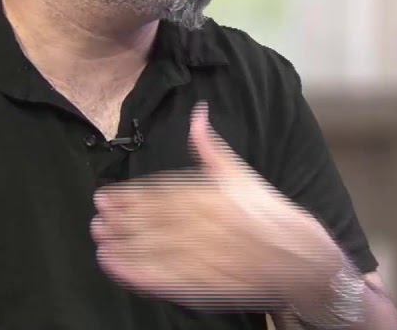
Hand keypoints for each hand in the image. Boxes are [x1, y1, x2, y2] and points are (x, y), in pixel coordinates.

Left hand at [90, 102, 345, 311]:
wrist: (301, 258)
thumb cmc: (268, 213)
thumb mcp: (241, 173)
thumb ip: (210, 146)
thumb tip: (198, 112)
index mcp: (213, 195)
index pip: (161, 195)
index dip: (129, 197)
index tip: (104, 197)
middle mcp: (208, 225)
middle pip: (154, 222)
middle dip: (121, 221)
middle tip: (96, 218)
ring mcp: (207, 256)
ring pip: (156, 250)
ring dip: (124, 246)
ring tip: (100, 242)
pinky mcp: (207, 283)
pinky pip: (165, 278)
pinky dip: (137, 274)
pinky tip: (115, 267)